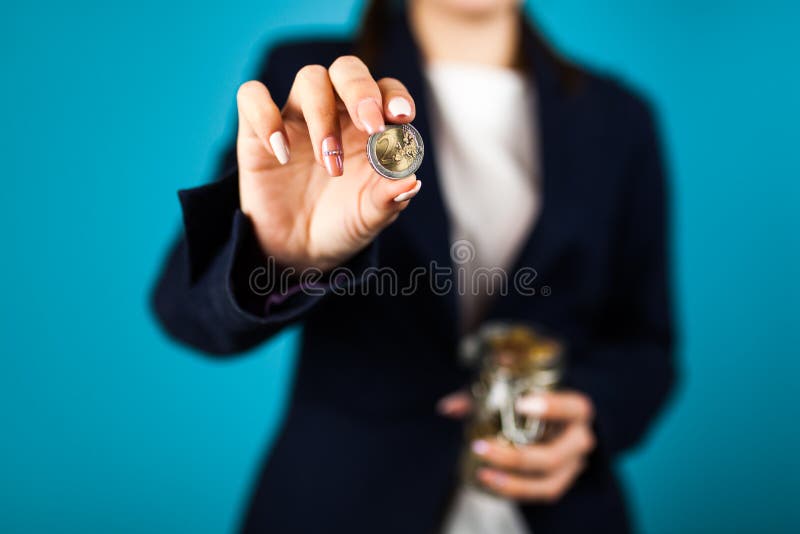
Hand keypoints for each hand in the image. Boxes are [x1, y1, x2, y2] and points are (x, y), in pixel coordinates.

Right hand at [236, 56, 421, 270]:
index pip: (386, 90)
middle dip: (361, 91)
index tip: (401, 117)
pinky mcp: (257, 130)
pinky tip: (281, 153)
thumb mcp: (369, 218)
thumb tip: (410, 181)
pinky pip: (252, 97)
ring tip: (328, 163)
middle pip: (348, 70)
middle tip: (370, 127)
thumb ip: (388, 199)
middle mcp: (336, 113)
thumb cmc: (342, 224)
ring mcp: (297, 118)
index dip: (395, 95)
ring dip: (323, 116)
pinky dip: (265, 117)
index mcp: (371, 127)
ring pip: (310, 79)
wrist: (299, 251)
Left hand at [439, 390, 595, 502]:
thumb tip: (448, 408)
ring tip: (483, 473)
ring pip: (549, 482)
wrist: (556, 422)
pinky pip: (541, 493)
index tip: (520, 404)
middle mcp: (580, 439)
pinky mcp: (559, 481)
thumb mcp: (511, 392)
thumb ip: (482, 397)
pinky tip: (490, 481)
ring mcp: (573, 465)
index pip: (574, 407)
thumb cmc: (532, 401)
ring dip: (514, 482)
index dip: (551, 407)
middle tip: (480, 447)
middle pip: (555, 455)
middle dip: (516, 456)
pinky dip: (515, 490)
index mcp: (576, 410)